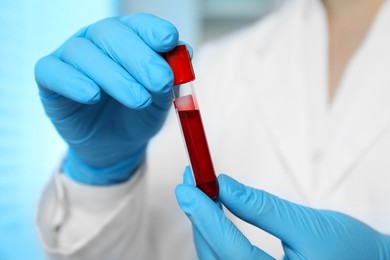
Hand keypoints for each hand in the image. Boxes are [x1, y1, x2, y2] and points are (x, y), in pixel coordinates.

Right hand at [35, 13, 178, 184]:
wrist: (116, 145)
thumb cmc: (139, 115)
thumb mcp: (161, 98)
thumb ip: (170, 76)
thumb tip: (184, 51)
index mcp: (126, 39)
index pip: (137, 25)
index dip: (153, 30)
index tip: (169, 41)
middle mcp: (96, 41)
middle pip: (111, 34)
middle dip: (139, 57)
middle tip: (160, 81)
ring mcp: (70, 57)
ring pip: (84, 53)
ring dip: (114, 76)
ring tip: (138, 100)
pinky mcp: (49, 79)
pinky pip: (52, 72)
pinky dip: (73, 81)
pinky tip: (92, 95)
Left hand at [176, 168, 389, 258]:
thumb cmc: (350, 249)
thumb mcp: (306, 226)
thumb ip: (262, 207)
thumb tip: (224, 185)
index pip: (232, 251)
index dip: (207, 217)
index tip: (188, 188)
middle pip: (217, 257)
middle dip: (200, 218)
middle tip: (189, 184)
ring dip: (204, 226)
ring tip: (197, 194)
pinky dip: (215, 237)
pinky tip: (210, 216)